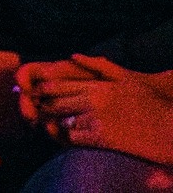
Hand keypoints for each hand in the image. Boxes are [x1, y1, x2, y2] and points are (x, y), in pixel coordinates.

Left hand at [19, 55, 172, 163]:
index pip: (58, 86)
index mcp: (98, 86)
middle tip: (34, 111)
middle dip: (44, 108)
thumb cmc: (151, 105)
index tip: (36, 95)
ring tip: (45, 124)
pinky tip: (64, 137)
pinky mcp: (102, 138)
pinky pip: (73, 138)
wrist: (170, 130)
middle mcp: (94, 100)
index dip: (43, 91)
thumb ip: (100, 66)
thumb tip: (74, 54)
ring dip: (53, 123)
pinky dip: (65, 138)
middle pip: (55, 103)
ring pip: (61, 121)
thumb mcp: (128, 79)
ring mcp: (97, 119)